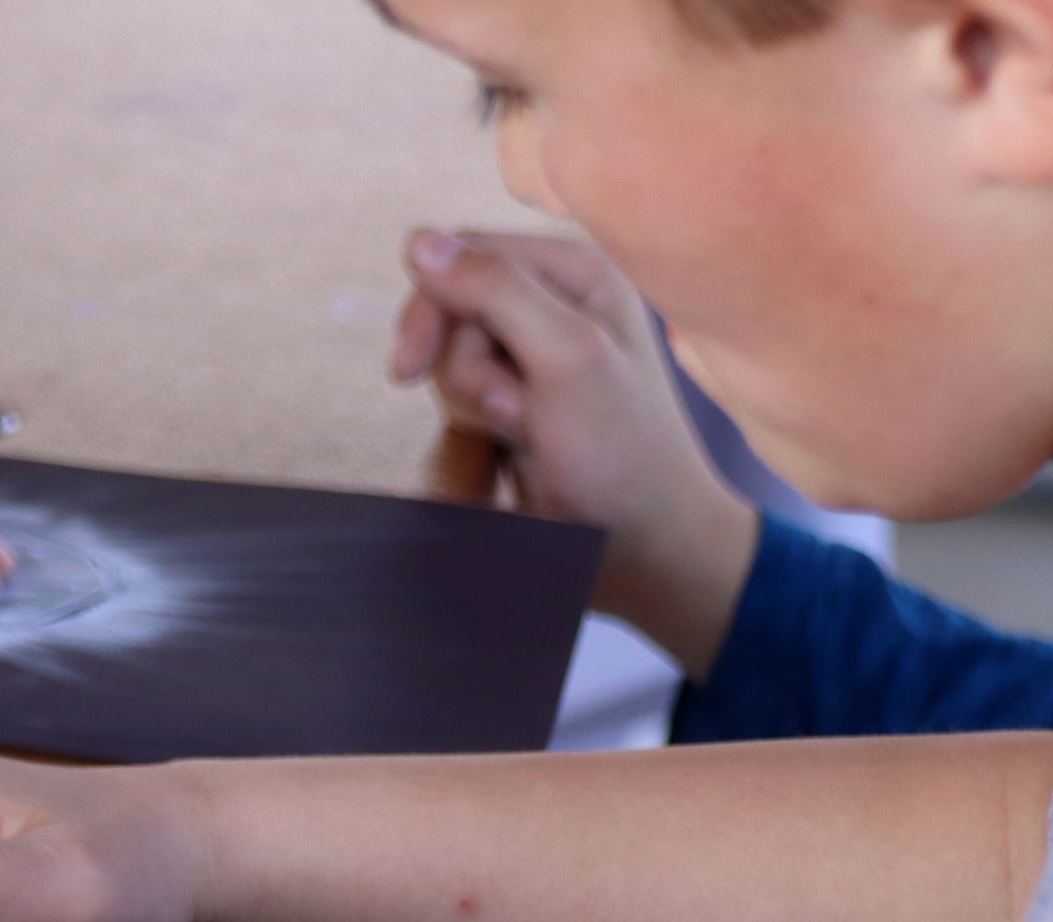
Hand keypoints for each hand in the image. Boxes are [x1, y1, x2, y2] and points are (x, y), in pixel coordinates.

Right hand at [392, 230, 759, 676]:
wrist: (642, 548)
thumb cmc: (621, 454)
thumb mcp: (567, 358)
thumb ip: (497, 292)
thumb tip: (419, 241)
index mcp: (576, 274)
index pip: (465, 254)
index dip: (432, 307)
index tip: (410, 367)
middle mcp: (554, 307)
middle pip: (450, 313)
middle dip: (465, 372)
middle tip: (512, 415)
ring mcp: (533, 361)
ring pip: (449, 365)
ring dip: (473, 411)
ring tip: (524, 441)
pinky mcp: (518, 410)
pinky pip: (460, 407)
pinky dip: (473, 438)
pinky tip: (508, 458)